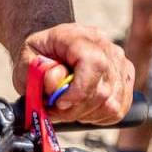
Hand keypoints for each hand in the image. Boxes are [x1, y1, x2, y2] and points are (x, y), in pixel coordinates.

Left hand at [18, 22, 132, 124]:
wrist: (49, 49)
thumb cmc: (37, 56)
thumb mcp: (26, 62)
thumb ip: (38, 72)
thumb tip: (56, 83)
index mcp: (78, 35)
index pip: (94, 63)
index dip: (79, 90)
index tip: (60, 102)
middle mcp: (104, 45)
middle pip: (103, 89)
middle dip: (76, 109)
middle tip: (56, 109)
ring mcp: (118, 60)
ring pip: (112, 103)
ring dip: (87, 114)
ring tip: (69, 108)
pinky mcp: (125, 75)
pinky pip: (119, 107)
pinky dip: (100, 116)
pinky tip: (84, 108)